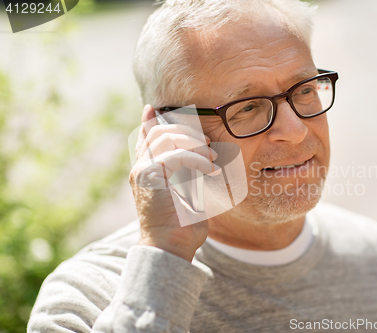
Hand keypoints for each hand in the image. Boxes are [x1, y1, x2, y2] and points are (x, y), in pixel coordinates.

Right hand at [130, 105, 218, 261]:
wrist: (171, 246)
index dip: (149, 121)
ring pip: (165, 138)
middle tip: (207, 143)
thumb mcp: (188, 192)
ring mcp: (142, 171)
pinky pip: (175, 155)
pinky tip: (209, 170)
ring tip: (211, 159)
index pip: (145, 138)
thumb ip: (188, 173)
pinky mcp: (149, 177)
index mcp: (147, 171)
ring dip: (194, 144)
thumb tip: (202, 156)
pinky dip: (197, 159)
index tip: (154, 109)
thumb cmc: (182, 224)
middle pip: (158, 132)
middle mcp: (141, 168)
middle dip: (186, 131)